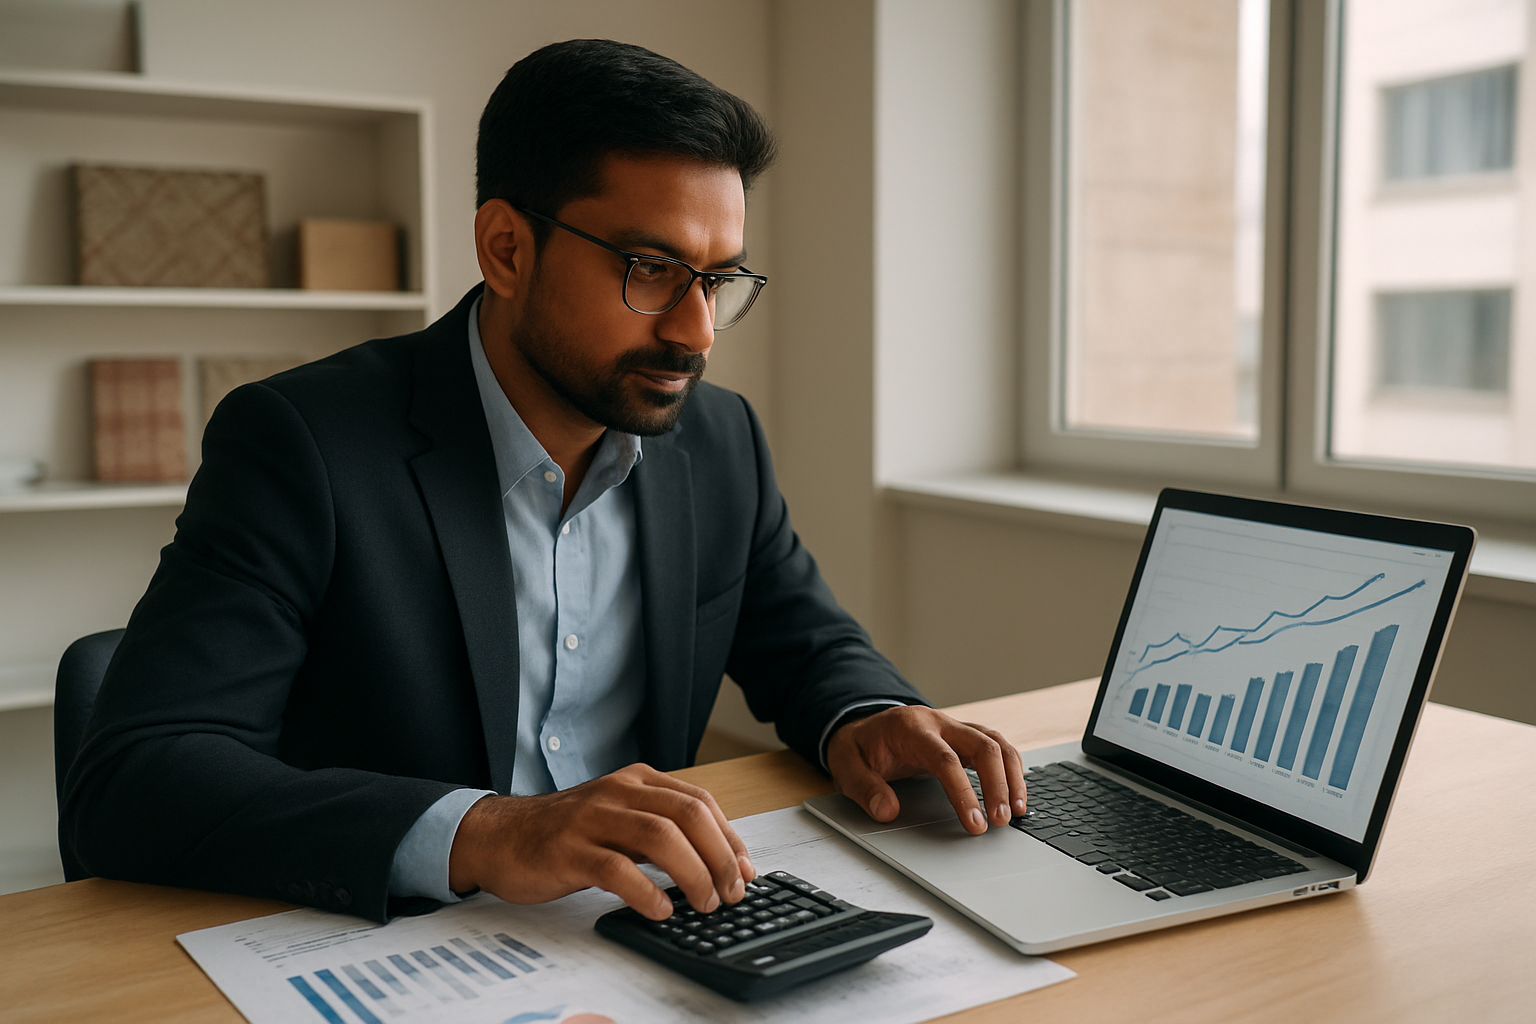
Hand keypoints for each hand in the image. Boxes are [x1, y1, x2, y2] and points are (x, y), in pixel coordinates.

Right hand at [446, 763, 754, 919]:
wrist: (500, 836)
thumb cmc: (566, 833)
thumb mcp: (619, 819)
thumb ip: (662, 831)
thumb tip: (718, 862)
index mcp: (637, 781)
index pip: (700, 801)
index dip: (729, 838)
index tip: (745, 871)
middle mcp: (619, 792)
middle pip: (688, 814)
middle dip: (719, 856)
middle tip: (730, 892)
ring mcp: (592, 818)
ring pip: (660, 837)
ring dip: (693, 874)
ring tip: (704, 903)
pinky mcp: (569, 850)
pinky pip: (617, 870)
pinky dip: (647, 892)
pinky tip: (660, 910)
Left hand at [826, 705, 1026, 833]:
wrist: (863, 727)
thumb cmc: (858, 747)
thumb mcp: (846, 766)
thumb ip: (865, 788)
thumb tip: (887, 812)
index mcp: (911, 728)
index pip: (945, 760)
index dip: (964, 792)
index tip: (975, 823)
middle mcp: (939, 723)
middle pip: (982, 746)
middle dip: (998, 785)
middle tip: (1001, 821)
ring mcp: (954, 728)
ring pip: (996, 743)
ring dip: (1011, 776)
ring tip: (1017, 811)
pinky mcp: (963, 738)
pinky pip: (996, 746)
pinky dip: (1011, 768)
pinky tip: (1015, 792)